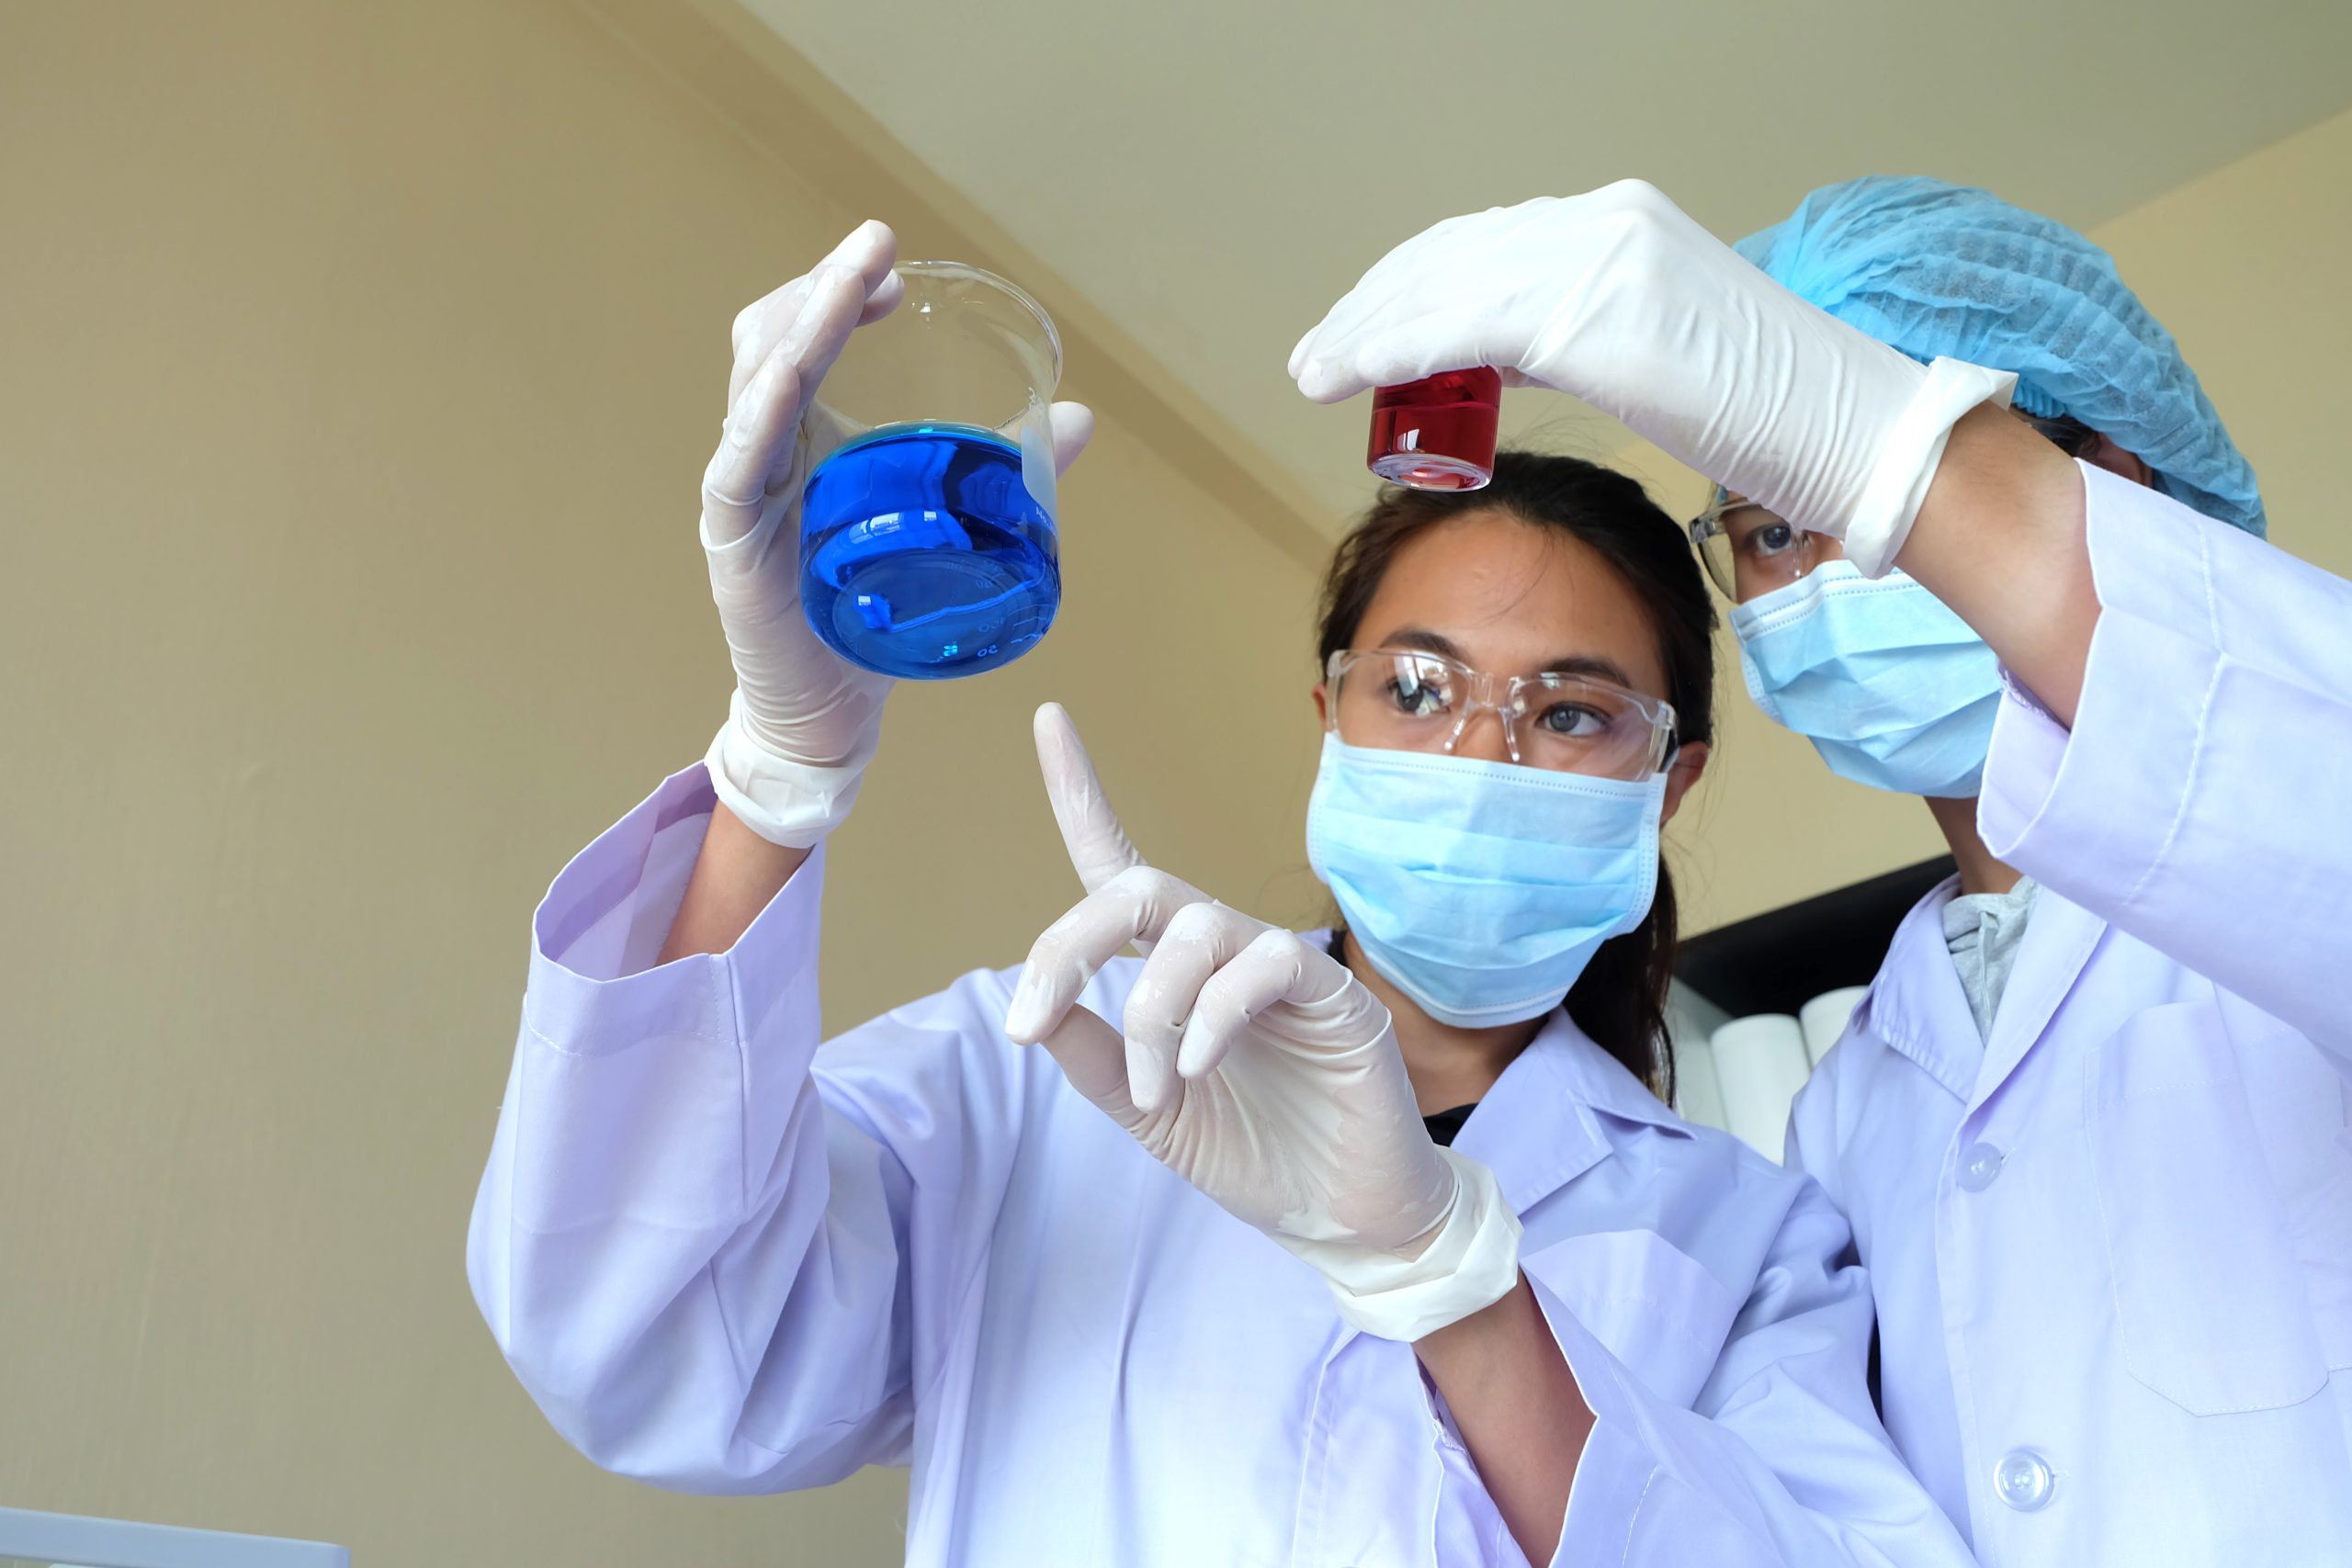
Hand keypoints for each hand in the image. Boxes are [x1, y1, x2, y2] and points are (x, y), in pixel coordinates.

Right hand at [701, 221, 1094, 843]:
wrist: (830, 711)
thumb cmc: (877, 614)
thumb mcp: (943, 524)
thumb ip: (1001, 471)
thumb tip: (1080, 419)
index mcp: (802, 436)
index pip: (800, 336)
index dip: (837, 291)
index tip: (895, 265)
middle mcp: (762, 451)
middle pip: (770, 340)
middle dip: (822, 286)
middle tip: (881, 251)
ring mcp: (741, 493)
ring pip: (754, 384)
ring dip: (802, 325)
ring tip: (851, 284)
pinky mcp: (732, 543)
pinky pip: (735, 467)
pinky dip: (760, 414)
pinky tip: (786, 377)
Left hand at [1003, 704, 1521, 1339]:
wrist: (1343, 1218)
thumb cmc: (1253, 1152)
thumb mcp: (1146, 1112)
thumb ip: (1093, 1058)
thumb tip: (1033, 1012)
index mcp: (1173, 969)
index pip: (1117, 865)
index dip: (1081, 792)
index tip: (1047, 718)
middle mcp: (1222, 949)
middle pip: (1138, 889)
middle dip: (1070, 944)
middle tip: (1031, 1019)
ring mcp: (1279, 963)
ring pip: (1192, 932)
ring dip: (1149, 1013)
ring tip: (1155, 1087)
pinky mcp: (1333, 991)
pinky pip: (1262, 965)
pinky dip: (1211, 1017)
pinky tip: (1194, 1068)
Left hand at [1288, 180, 2010, 575]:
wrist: (1850, 430)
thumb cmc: (1771, 411)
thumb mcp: (1658, 348)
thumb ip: (1577, 332)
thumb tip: (1502, 356)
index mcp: (1623, 222)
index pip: (1483, 241)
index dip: (1406, 285)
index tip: (1360, 328)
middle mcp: (1605, 224)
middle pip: (1449, 255)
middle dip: (1371, 307)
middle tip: (1317, 355)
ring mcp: (1601, 263)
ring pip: (1443, 286)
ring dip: (1366, 332)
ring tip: (1315, 373)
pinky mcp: (1594, 318)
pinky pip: (1464, 326)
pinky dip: (1397, 348)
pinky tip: (1354, 374)